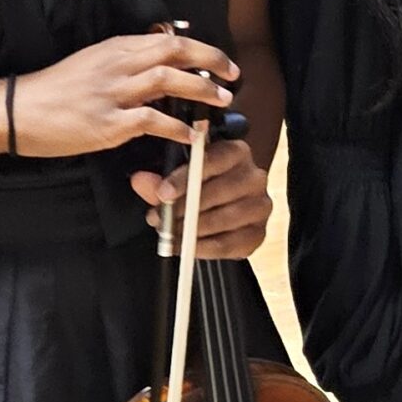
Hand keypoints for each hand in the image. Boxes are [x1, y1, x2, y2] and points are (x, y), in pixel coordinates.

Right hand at [10, 28, 235, 159]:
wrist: (15, 110)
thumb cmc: (54, 91)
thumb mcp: (91, 64)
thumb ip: (124, 62)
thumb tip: (159, 60)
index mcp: (114, 48)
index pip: (167, 40)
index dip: (200, 50)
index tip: (222, 62)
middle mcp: (116, 64)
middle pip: (173, 52)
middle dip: (209, 62)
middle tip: (233, 75)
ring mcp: (111, 93)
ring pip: (165, 80)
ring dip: (199, 90)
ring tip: (222, 101)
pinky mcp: (106, 122)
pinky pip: (150, 120)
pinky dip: (175, 126)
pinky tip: (191, 136)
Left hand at [128, 136, 270, 258]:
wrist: (222, 209)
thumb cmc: (199, 188)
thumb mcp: (176, 180)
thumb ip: (158, 181)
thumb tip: (140, 181)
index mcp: (236, 152)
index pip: (213, 160)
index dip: (186, 177)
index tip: (164, 193)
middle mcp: (255, 177)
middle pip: (222, 191)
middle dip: (187, 208)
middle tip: (161, 219)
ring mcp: (261, 206)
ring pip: (226, 219)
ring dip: (193, 229)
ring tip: (170, 234)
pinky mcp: (259, 234)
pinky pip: (230, 244)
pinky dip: (204, 248)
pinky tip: (185, 248)